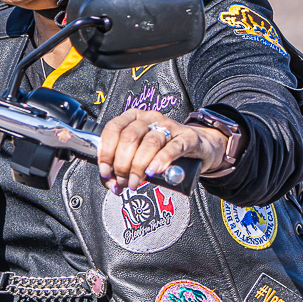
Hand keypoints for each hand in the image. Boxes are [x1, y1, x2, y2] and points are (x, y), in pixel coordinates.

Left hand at [96, 109, 228, 192]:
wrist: (196, 147)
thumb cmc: (162, 151)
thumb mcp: (137, 156)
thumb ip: (120, 169)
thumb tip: (111, 183)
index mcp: (132, 118)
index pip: (113, 129)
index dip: (106, 152)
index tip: (106, 171)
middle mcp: (149, 119)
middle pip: (130, 137)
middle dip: (122, 164)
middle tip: (124, 180)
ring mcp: (169, 126)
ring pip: (150, 142)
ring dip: (139, 166)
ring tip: (136, 181)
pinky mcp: (187, 137)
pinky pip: (173, 147)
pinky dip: (161, 159)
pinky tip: (154, 170)